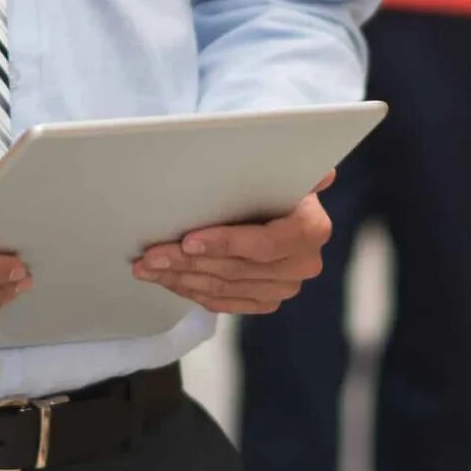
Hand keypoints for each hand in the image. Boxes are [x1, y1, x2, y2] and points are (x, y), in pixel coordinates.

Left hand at [135, 182, 332, 314]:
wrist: (278, 203)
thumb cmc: (273, 180)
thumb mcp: (281, 168)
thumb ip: (292, 167)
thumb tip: (323, 174)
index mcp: (312, 230)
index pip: (265, 244)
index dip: (225, 244)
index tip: (189, 240)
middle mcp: (304, 264)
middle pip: (237, 269)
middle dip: (188, 262)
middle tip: (151, 255)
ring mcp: (285, 287)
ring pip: (225, 288)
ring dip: (181, 278)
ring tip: (147, 267)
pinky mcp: (265, 300)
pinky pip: (224, 302)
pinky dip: (192, 291)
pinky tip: (167, 279)